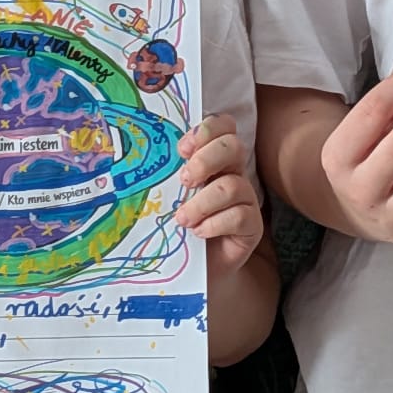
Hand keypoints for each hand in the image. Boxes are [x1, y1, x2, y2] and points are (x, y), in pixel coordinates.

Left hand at [174, 113, 261, 274]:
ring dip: (202, 202)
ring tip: (182, 219)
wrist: (192, 266)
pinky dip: (215, 223)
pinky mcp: (252, 226)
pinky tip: (199, 232)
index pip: (223, 126)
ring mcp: (246, 199)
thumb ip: (166, 174)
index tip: (182, 149)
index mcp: (213, 158)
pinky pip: (240, 216)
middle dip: (206, 160)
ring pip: (233, 186)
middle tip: (185, 180)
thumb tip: (140, 159)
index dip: (207, 130)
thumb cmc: (178, 225)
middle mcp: (233, 173)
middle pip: (233, 147)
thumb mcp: (168, 195)